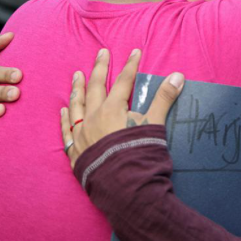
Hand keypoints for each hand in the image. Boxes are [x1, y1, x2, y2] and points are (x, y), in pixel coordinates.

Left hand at [60, 48, 183, 167]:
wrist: (125, 188)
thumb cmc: (141, 155)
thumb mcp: (155, 124)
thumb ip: (164, 99)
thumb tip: (177, 75)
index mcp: (113, 109)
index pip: (124, 81)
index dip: (131, 65)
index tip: (135, 52)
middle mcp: (93, 117)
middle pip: (96, 87)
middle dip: (100, 68)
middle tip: (102, 52)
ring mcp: (82, 134)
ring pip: (77, 105)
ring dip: (78, 88)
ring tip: (77, 74)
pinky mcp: (76, 152)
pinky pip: (66, 130)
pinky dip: (65, 118)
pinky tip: (63, 110)